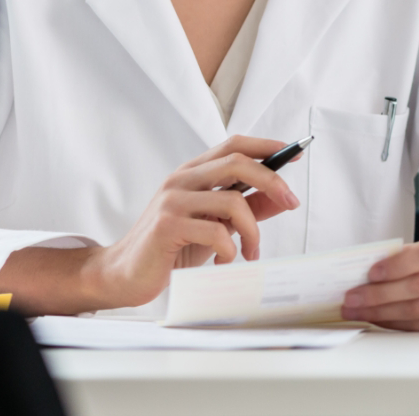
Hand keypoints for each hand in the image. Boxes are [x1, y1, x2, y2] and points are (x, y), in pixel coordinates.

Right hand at [85, 135, 301, 309]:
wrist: (124, 274)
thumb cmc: (172, 248)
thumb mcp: (215, 225)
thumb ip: (245, 209)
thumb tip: (281, 197)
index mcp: (192, 173)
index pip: (234, 144)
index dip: (266, 146)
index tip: (294, 153)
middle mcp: (182, 179)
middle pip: (237, 161)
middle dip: (272, 180)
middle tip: (291, 202)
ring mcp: (173, 200)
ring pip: (233, 200)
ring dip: (254, 231)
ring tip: (251, 253)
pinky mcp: (167, 225)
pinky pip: (216, 231)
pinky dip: (231, 250)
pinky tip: (225, 263)